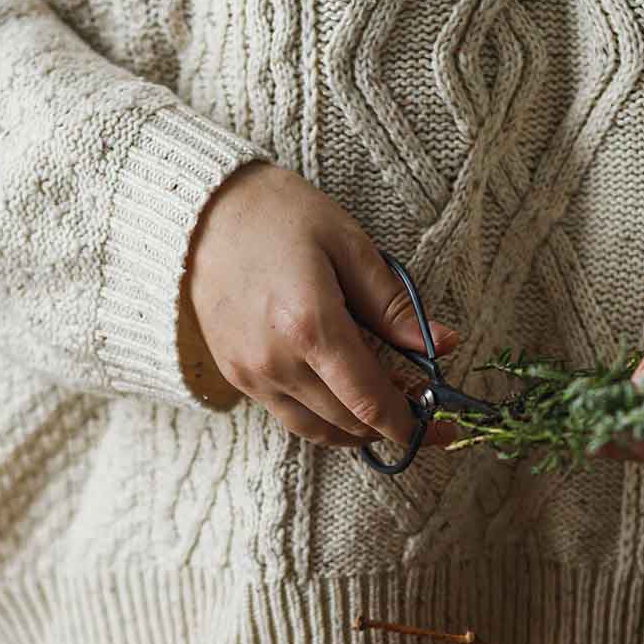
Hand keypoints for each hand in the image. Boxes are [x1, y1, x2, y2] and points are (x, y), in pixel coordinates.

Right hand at [183, 162, 460, 448]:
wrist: (200, 213)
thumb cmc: (278, 215)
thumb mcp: (348, 244)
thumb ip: (394, 304)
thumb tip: (443, 345)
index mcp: (310, 325)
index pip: (370, 401)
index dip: (410, 424)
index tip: (440, 428)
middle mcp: (277, 362)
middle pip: (349, 422)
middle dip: (391, 424)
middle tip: (420, 404)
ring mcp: (251, 374)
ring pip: (319, 430)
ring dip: (358, 429)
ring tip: (383, 406)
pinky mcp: (236, 377)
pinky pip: (289, 416)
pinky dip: (324, 418)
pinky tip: (343, 396)